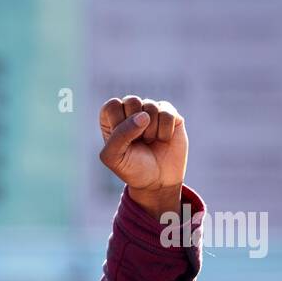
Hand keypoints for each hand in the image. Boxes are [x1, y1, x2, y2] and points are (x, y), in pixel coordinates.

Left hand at [99, 96, 187, 217]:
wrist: (157, 180)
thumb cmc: (132, 168)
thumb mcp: (114, 158)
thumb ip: (119, 136)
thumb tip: (143, 116)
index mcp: (112, 118)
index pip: (112, 105)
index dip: (118, 123)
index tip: (122, 140)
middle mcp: (130, 110)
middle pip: (132, 100)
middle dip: (135, 126)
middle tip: (138, 141)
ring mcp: (151, 110)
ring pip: (150, 106)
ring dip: (151, 131)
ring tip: (149, 142)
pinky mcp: (170, 113)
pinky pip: (167, 113)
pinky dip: (165, 131)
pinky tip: (162, 139)